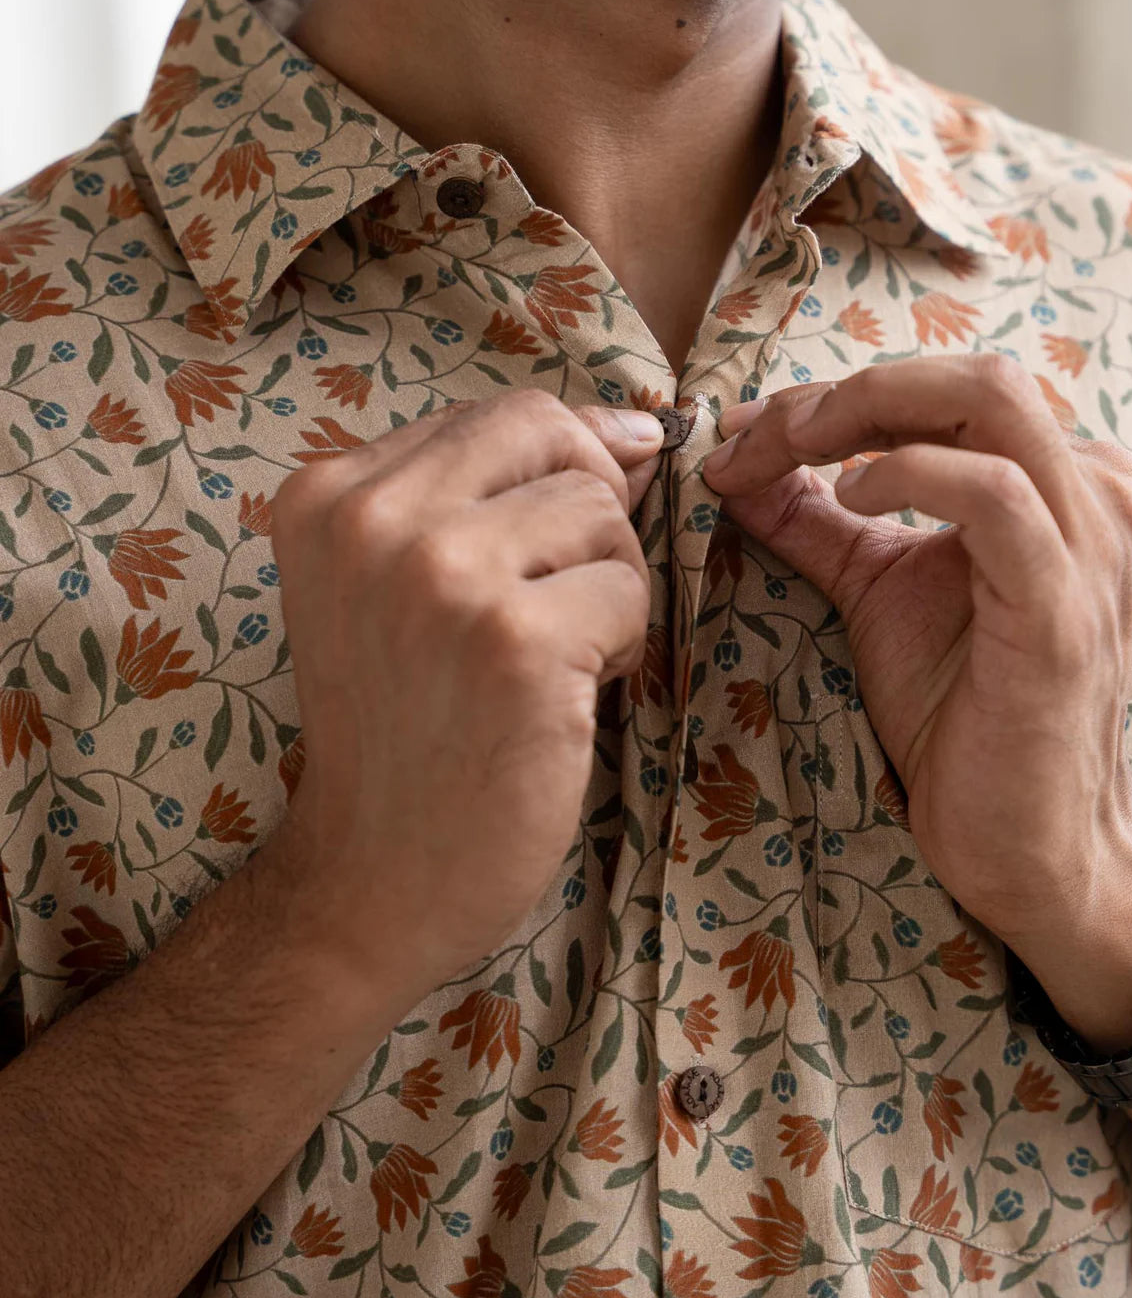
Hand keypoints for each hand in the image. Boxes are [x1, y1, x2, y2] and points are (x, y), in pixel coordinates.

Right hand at [266, 389, 663, 1005]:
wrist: (368, 883)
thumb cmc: (401, 733)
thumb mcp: (408, 589)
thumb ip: (496, 493)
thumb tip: (639, 427)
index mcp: (327, 496)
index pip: (497, 415)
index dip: (560, 468)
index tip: (552, 550)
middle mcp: (371, 519)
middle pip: (550, 433)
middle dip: (588, 510)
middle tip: (561, 599)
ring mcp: (441, 575)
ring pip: (600, 510)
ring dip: (607, 587)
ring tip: (555, 659)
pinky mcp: (515, 641)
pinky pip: (631, 588)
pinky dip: (626, 645)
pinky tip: (570, 699)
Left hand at [702, 352, 1131, 966]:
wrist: (1018, 833)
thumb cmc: (960, 710)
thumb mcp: (877, 592)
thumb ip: (819, 525)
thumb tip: (742, 466)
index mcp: (1052, 480)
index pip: (945, 391)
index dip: (833, 397)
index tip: (743, 437)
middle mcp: (1086, 492)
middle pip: (972, 372)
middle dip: (847, 389)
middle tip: (759, 435)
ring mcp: (1084, 544)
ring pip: (991, 400)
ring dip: (867, 410)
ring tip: (788, 453)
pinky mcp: (1059, 606)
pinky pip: (996, 493)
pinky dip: (911, 473)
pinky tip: (846, 498)